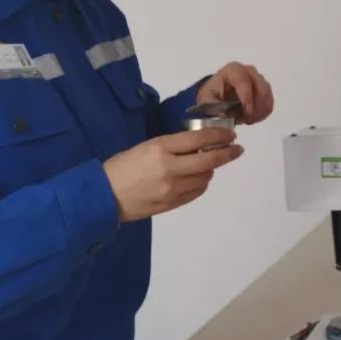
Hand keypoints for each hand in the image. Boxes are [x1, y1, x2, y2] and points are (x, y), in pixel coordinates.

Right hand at [102, 128, 243, 221]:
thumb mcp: (146, 146)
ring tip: (207, 164)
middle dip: (227, 153)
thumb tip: (200, 144)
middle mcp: (170, 168)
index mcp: (160, 148)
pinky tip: (197, 178)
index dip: (220, 136)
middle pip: (209, 160)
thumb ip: (172, 146)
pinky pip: (196, 192)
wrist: (103, 196)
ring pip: (205, 177)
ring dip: (210, 169)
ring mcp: (172, 189)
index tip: (231, 134)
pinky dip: (201, 183)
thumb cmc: (122, 166)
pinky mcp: (171, 204)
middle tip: (237, 150)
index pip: (199, 139)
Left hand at [196, 62, 273, 124]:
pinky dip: (262, 114)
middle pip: (262, 87)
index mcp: (234, 70)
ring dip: (259, 112)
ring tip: (246, 120)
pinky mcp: (264, 91)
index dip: (247, 98)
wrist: (219, 95)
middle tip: (246, 119)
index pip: (245, 81)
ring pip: (267, 97)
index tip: (246, 113)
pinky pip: (269, 104)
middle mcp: (249, 72)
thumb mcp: (207, 99)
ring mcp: (259, 80)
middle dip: (256, 107)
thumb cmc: (213, 94)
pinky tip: (251, 118)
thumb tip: (224, 115)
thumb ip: (213, 106)